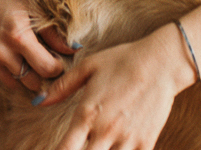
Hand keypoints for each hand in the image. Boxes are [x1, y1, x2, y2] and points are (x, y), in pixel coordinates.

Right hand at [0, 0, 72, 99]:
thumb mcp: (33, 9)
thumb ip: (54, 33)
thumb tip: (75, 49)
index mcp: (18, 35)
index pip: (46, 68)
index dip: (57, 67)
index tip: (57, 60)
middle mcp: (1, 50)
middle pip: (33, 82)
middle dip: (42, 74)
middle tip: (44, 61)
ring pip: (17, 84)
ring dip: (26, 76)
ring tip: (27, 58)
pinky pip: (2, 78)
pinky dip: (10, 72)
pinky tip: (11, 55)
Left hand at [35, 29, 190, 149]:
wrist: (162, 63)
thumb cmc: (122, 60)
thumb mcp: (88, 67)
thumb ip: (62, 87)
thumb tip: (39, 101)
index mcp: (87, 114)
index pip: (65, 149)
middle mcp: (105, 131)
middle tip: (78, 147)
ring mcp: (127, 140)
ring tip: (99, 146)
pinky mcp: (146, 143)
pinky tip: (117, 148)